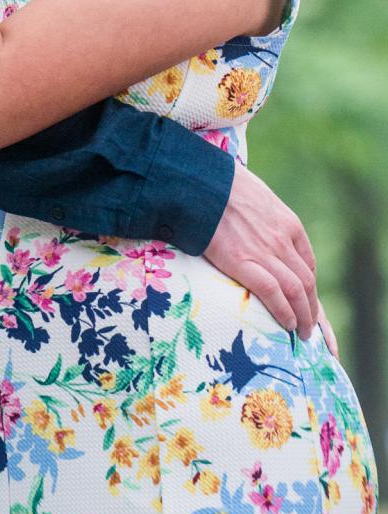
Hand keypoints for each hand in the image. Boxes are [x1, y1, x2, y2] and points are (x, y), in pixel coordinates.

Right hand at [217, 164, 321, 341]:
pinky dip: (284, 311)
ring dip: (303, 316)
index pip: (308, 264)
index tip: (307, 302)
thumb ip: (269, 219)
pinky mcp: (242, 261)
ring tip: (301, 332)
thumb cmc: (226, 185)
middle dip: (311, 309)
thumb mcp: (260, 197)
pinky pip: (272, 293)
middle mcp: (282, 240)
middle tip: (308, 327)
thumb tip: (265, 234)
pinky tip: (286, 323)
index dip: (310, 289)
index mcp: (288, 223)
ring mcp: (264, 252)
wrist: (202, 180)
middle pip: (307, 283)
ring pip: (296, 291)